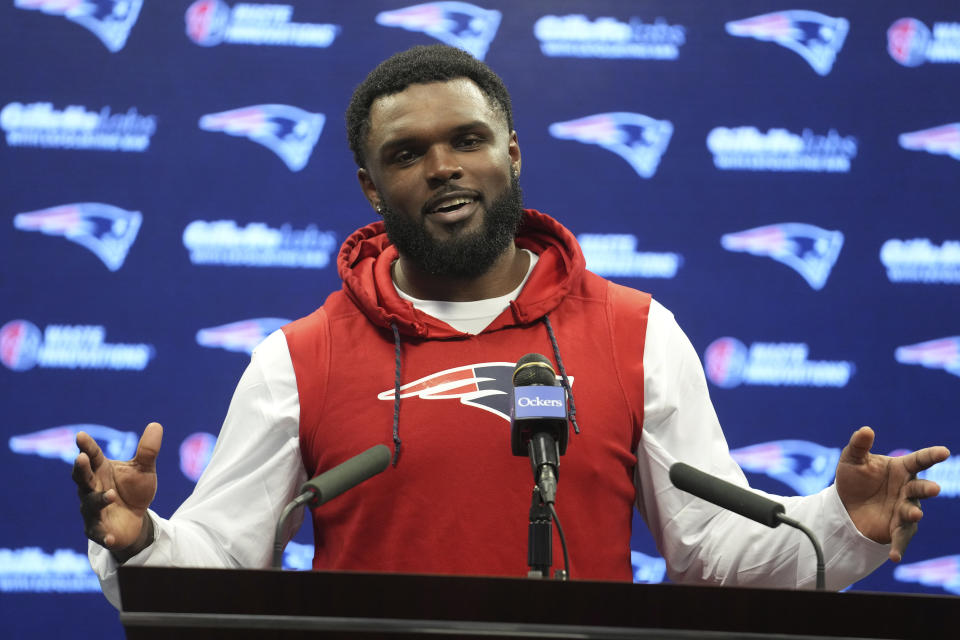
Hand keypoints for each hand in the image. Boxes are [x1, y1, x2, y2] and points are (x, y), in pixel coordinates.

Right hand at [72, 422, 162, 560]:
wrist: (136, 520)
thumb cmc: (134, 490)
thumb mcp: (144, 470)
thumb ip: (148, 451)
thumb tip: (156, 425)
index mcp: (101, 470)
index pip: (92, 456)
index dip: (86, 446)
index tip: (80, 435)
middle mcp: (92, 489)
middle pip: (82, 478)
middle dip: (81, 469)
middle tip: (81, 458)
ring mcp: (93, 510)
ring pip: (90, 504)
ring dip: (99, 499)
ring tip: (111, 495)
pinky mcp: (98, 530)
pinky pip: (98, 533)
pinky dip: (103, 535)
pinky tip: (110, 537)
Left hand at [835, 426, 949, 561]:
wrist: (845, 505)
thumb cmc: (855, 478)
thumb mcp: (852, 460)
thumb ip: (859, 445)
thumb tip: (866, 429)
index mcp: (902, 469)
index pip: (919, 460)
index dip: (931, 456)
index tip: (943, 451)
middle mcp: (908, 489)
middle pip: (920, 488)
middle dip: (927, 488)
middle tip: (933, 488)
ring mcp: (904, 509)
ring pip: (912, 512)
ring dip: (913, 513)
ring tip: (914, 513)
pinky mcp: (896, 528)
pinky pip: (900, 538)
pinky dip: (899, 547)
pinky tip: (895, 556)